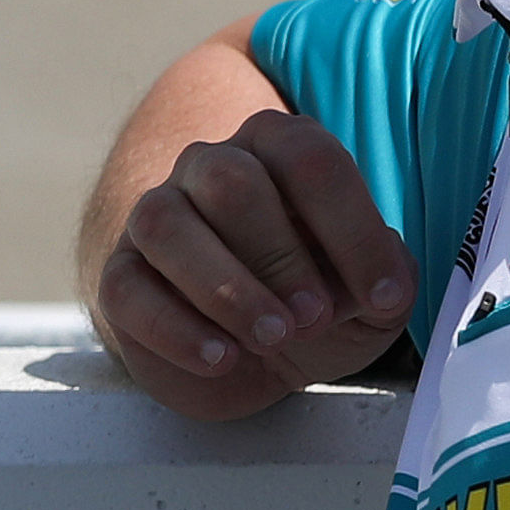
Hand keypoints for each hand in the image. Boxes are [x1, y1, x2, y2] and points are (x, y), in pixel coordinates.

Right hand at [96, 107, 415, 413]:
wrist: (249, 355)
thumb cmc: (314, 305)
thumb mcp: (371, 298)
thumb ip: (387, 281)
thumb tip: (382, 281)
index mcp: (278, 150)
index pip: (310, 160)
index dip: (352, 228)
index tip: (384, 295)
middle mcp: (210, 167)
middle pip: (230, 182)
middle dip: (279, 255)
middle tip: (314, 317)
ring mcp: (156, 217)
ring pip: (165, 225)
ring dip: (225, 288)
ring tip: (271, 338)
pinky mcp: (122, 276)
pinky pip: (128, 289)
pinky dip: (175, 329)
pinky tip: (222, 359)